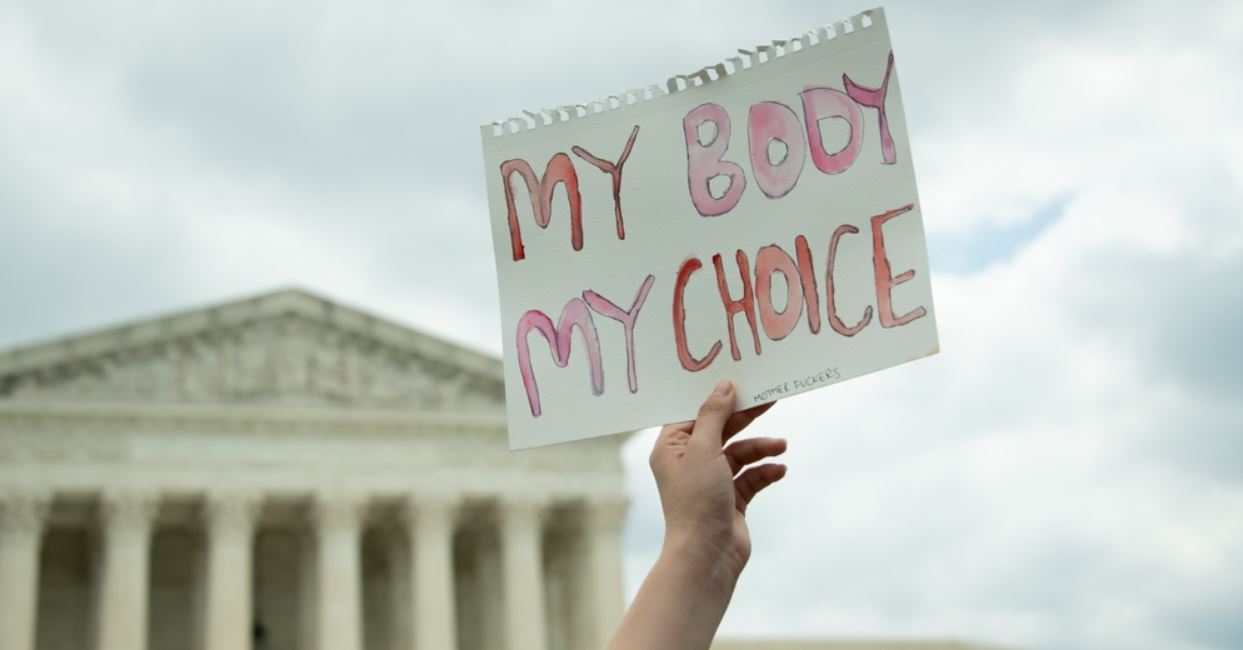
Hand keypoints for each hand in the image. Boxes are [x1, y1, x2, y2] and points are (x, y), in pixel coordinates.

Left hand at [649, 379, 787, 588]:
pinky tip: (779, 469)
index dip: (716, 398)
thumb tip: (723, 385)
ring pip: (740, 453)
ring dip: (761, 447)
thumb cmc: (696, 501)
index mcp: (671, 448)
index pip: (694, 414)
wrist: (707, 556)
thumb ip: (715, 415)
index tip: (740, 382)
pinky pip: (751, 477)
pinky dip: (765, 471)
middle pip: (720, 429)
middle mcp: (688, 463)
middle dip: (746, 417)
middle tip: (771, 399)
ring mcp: (711, 482)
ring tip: (781, 446)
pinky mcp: (730, 500)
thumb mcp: (704, 449)